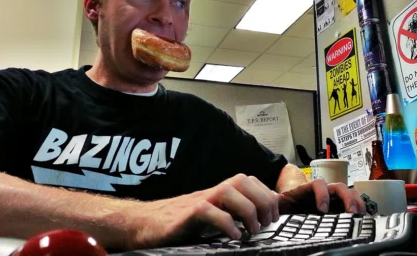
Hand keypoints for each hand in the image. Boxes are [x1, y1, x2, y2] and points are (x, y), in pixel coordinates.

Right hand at [124, 174, 278, 248]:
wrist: (143, 223)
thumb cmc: (177, 223)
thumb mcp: (208, 216)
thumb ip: (228, 213)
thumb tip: (256, 222)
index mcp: (218, 192)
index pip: (249, 180)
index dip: (266, 194)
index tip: (274, 215)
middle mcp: (210, 192)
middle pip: (243, 181)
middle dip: (262, 200)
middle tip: (267, 223)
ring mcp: (198, 201)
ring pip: (229, 191)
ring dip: (248, 211)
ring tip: (252, 231)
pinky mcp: (186, 214)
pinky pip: (209, 211)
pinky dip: (226, 223)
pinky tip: (233, 237)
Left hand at [277, 179, 364, 214]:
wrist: (292, 196)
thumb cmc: (287, 198)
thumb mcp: (280, 199)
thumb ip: (275, 199)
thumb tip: (269, 201)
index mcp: (308, 188)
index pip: (318, 184)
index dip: (322, 194)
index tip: (322, 209)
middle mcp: (322, 191)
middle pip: (338, 187)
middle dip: (347, 198)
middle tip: (351, 212)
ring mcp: (331, 197)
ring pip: (348, 193)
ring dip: (356, 201)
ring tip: (361, 214)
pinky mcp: (337, 206)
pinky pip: (351, 203)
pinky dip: (359, 208)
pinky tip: (363, 217)